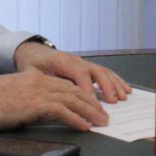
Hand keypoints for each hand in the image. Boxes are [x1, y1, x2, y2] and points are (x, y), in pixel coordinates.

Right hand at [0, 69, 107, 130]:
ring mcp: (38, 91)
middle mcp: (40, 81)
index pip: (66, 85)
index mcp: (36, 78)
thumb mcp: (14, 94)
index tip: (94, 104)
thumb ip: (30, 97)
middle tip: (104, 115)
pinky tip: (85, 126)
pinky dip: (76, 118)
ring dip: (90, 112)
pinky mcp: (33, 104)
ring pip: (72, 99)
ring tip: (102, 122)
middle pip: (74, 91)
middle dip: (93, 103)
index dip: (83, 95)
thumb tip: (42, 111)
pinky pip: (61, 111)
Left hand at [13, 42, 131, 103]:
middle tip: (113, 102)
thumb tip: (49, 98)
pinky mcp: (88, 67)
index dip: (87, 87)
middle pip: (95, 70)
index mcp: (61, 60)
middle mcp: (76, 60)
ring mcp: (83, 62)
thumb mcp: (31, 73)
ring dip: (114, 84)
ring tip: (122, 97)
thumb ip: (41, 83)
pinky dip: (116, 81)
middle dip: (106, 87)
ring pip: (103, 71)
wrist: (33, 52)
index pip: (78, 73)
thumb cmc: (32, 64)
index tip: (92, 103)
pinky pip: (105, 73)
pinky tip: (125, 89)